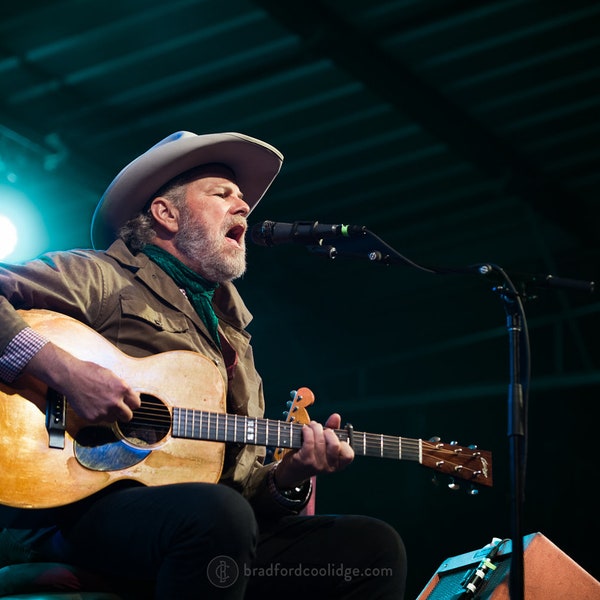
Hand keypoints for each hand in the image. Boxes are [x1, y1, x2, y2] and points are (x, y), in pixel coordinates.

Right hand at [25, 342, 140, 422]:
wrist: (71, 377)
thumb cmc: (90, 373)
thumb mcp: (112, 376)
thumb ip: (123, 388)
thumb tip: (131, 395)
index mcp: (122, 389)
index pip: (137, 404)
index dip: (132, 403)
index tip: (129, 403)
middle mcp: (115, 402)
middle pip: (128, 417)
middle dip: (125, 413)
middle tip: (120, 409)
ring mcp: (104, 411)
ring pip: (114, 419)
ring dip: (111, 414)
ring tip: (102, 404)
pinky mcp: (93, 418)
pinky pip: (101, 420)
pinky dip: (99, 415)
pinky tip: (93, 405)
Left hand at [274, 413, 353, 488]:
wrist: (292, 470)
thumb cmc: (311, 453)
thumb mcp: (324, 443)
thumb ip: (333, 429)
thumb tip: (336, 416)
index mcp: (337, 464)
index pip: (349, 455)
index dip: (344, 444)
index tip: (336, 438)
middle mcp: (328, 466)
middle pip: (335, 445)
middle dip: (328, 432)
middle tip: (322, 429)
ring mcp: (316, 465)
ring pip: (320, 440)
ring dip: (315, 428)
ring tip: (312, 426)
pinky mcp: (304, 460)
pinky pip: (309, 442)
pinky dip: (307, 431)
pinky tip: (305, 429)